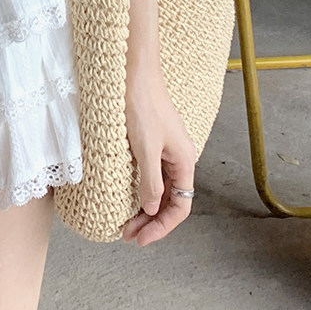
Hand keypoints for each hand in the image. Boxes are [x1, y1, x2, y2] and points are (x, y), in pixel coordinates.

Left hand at [121, 68, 196, 244]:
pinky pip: (152, 176)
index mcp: (185, 161)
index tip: (140, 239)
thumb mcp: (145, 147)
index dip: (162, 227)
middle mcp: (179, 158)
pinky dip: (141, 191)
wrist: (133, 70)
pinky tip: (128, 198)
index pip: (180, 207)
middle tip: (128, 236)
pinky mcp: (154, 142)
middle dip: (151, 222)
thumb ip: (150, 182)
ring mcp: (167, 150)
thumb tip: (151, 209)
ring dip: (144, 209)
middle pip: (170, 201)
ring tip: (125, 224)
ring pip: (160, 190)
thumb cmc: (141, 104)